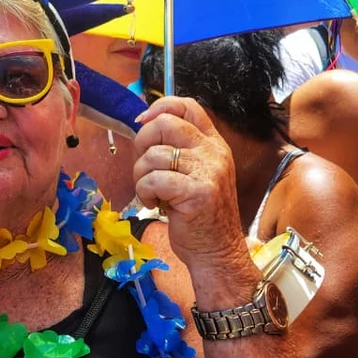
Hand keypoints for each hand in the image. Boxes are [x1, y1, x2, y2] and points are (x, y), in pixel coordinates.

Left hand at [132, 96, 247, 270]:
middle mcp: (213, 153)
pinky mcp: (197, 192)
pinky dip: (144, 192)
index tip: (141, 122)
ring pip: (153, 154)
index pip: (187, 106)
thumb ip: (178, 149)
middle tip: (144, 167)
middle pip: (164, 123)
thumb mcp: (194, 173)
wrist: (217, 252)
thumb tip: (143, 124)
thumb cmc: (198, 215)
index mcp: (213, 144)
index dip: (159, 107)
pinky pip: (153, 179)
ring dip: (140, 175)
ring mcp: (208, 172)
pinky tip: (154, 204)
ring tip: (151, 193)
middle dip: (142, 142)